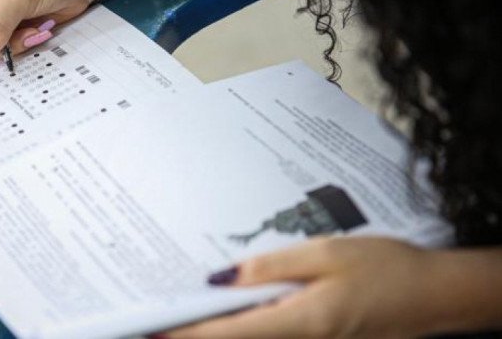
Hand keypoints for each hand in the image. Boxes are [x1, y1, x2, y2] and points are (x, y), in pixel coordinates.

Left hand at [166, 237, 438, 338]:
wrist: (434, 295)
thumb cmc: (388, 269)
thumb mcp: (326, 253)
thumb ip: (271, 266)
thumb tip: (222, 278)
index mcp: (301, 323)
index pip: (226, 335)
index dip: (184, 333)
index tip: (150, 327)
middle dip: (193, 329)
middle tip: (156, 314)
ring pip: (249, 338)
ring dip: (216, 326)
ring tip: (182, 305)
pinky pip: (269, 332)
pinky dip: (243, 322)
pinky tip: (230, 304)